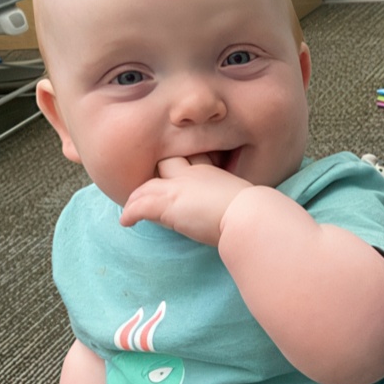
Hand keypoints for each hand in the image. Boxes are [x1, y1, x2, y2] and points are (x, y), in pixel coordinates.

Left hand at [120, 156, 250, 245]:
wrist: (250, 214)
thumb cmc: (257, 211)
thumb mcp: (248, 202)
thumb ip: (240, 204)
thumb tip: (254, 215)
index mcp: (213, 173)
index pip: (192, 162)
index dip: (183, 168)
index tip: (180, 177)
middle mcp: (193, 175)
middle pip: (166, 165)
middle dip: (157, 175)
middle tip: (149, 189)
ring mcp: (178, 187)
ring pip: (147, 186)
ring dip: (138, 197)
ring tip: (131, 206)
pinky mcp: (168, 204)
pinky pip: (140, 206)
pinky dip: (130, 213)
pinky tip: (126, 221)